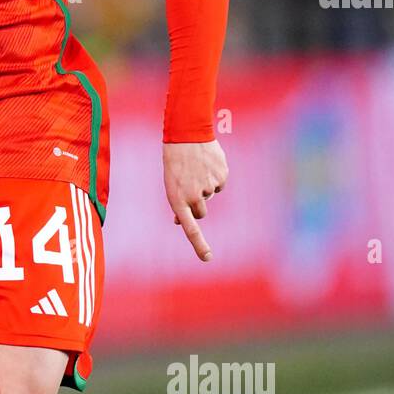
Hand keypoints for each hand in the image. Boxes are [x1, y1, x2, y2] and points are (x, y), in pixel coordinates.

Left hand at [162, 140, 227, 261]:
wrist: (187, 135)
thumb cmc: (175, 163)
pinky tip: (206, 164)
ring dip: (205, 187)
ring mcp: (208, 187)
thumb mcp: (171, 185)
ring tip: (195, 169)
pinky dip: (214, 176)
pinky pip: (219, 184)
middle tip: (190, 184)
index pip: (190, 227)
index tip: (207, 258)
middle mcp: (194, 196)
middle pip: (202, 212)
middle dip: (198, 203)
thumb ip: (178, 203)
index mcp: (178, 199)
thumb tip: (180, 222)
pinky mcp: (221, 177)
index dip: (199, 245)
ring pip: (210, 196)